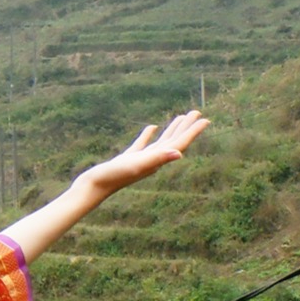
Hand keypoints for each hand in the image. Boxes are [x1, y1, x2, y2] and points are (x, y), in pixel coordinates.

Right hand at [72, 111, 211, 201]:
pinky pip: (143, 144)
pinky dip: (149, 134)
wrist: (93, 187)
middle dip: (186, 128)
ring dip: (172, 130)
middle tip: (198, 113)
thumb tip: (179, 153)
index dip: (193, 132)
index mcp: (157, 160)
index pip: (179, 143)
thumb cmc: (114, 176)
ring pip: (161, 142)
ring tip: (180, 117)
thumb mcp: (137, 165)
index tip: (206, 120)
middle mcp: (153, 160)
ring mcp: (141, 159)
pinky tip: (152, 127)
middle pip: (174, 141)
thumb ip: (157, 159)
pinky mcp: (128, 158)